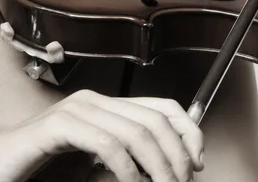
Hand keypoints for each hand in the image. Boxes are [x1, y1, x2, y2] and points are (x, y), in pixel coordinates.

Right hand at [0, 89, 203, 181]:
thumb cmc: (43, 169)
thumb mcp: (96, 162)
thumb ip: (128, 159)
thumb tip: (167, 170)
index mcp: (109, 106)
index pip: (163, 107)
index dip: (189, 131)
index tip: (198, 161)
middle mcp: (96, 101)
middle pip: (156, 119)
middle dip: (177, 154)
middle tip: (181, 181)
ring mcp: (77, 110)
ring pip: (136, 131)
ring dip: (158, 165)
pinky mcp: (58, 126)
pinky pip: (107, 144)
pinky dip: (126, 169)